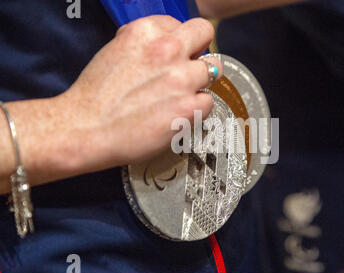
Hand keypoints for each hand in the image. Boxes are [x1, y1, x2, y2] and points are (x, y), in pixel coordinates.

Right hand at [0, 15, 221, 192]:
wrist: (85, 130)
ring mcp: (182, 79)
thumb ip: (146, 43)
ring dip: (199, 82)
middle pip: (204, 35)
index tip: (177, 54)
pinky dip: (197, 109)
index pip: (184, 24)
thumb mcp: (116, 50)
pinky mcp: (189, 108)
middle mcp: (167, 49)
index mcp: (146, 31)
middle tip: (188, 69)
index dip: (182, 41)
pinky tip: (179, 115)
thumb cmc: (96, 97)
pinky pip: (208, 102)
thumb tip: (167, 44)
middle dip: (199, 50)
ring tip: (181, 97)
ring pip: (212, 70)